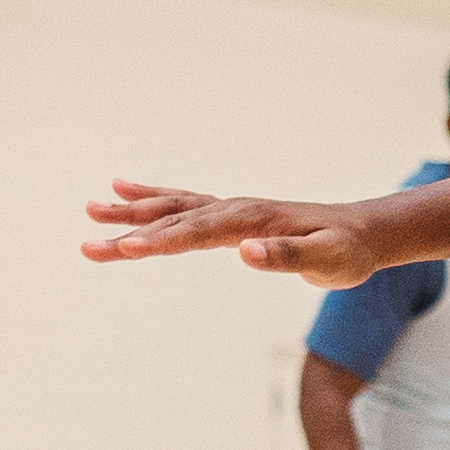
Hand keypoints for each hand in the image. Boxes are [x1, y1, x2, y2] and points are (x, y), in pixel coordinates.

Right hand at [83, 181, 388, 282]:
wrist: (362, 233)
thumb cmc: (346, 252)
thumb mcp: (327, 261)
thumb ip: (287, 256)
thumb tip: (246, 251)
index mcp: (251, 221)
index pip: (197, 233)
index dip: (161, 242)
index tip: (126, 249)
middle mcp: (235, 209)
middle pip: (173, 220)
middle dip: (129, 233)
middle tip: (87, 247)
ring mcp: (230, 209)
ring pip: (172, 208)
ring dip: (131, 211)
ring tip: (90, 210)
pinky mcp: (230, 216)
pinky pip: (183, 202)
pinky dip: (152, 196)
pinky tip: (122, 188)